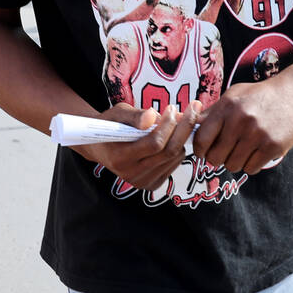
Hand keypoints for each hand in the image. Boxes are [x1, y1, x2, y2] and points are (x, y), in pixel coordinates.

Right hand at [72, 103, 200, 191]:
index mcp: (119, 157)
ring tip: (178, 121)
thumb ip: (135, 115)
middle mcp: (131, 174)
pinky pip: (173, 164)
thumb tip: (153, 115)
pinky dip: (177, 148)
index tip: (172, 108)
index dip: (168, 125)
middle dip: (183, 128)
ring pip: (174, 157)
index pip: (154, 144)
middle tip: (191, 109)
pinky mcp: (152, 184)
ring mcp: (142, 181)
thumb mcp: (117, 114)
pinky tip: (171, 137)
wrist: (100, 147)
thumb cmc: (109, 126)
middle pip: (168, 152)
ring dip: (181, 137)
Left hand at [194, 75, 292, 173]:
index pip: (201, 139)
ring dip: (235, 162)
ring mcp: (257, 135)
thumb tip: (178, 118)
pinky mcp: (273, 146)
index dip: (200, 150)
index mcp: (226, 108)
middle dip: (217, 159)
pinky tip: (255, 153)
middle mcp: (239, 121)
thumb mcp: (232, 96)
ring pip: (233, 165)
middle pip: (215, 157)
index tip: (204, 151)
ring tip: (241, 151)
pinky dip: (250, 165)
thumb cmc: (258, 96)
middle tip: (224, 153)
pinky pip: (251, 168)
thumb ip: (209, 112)